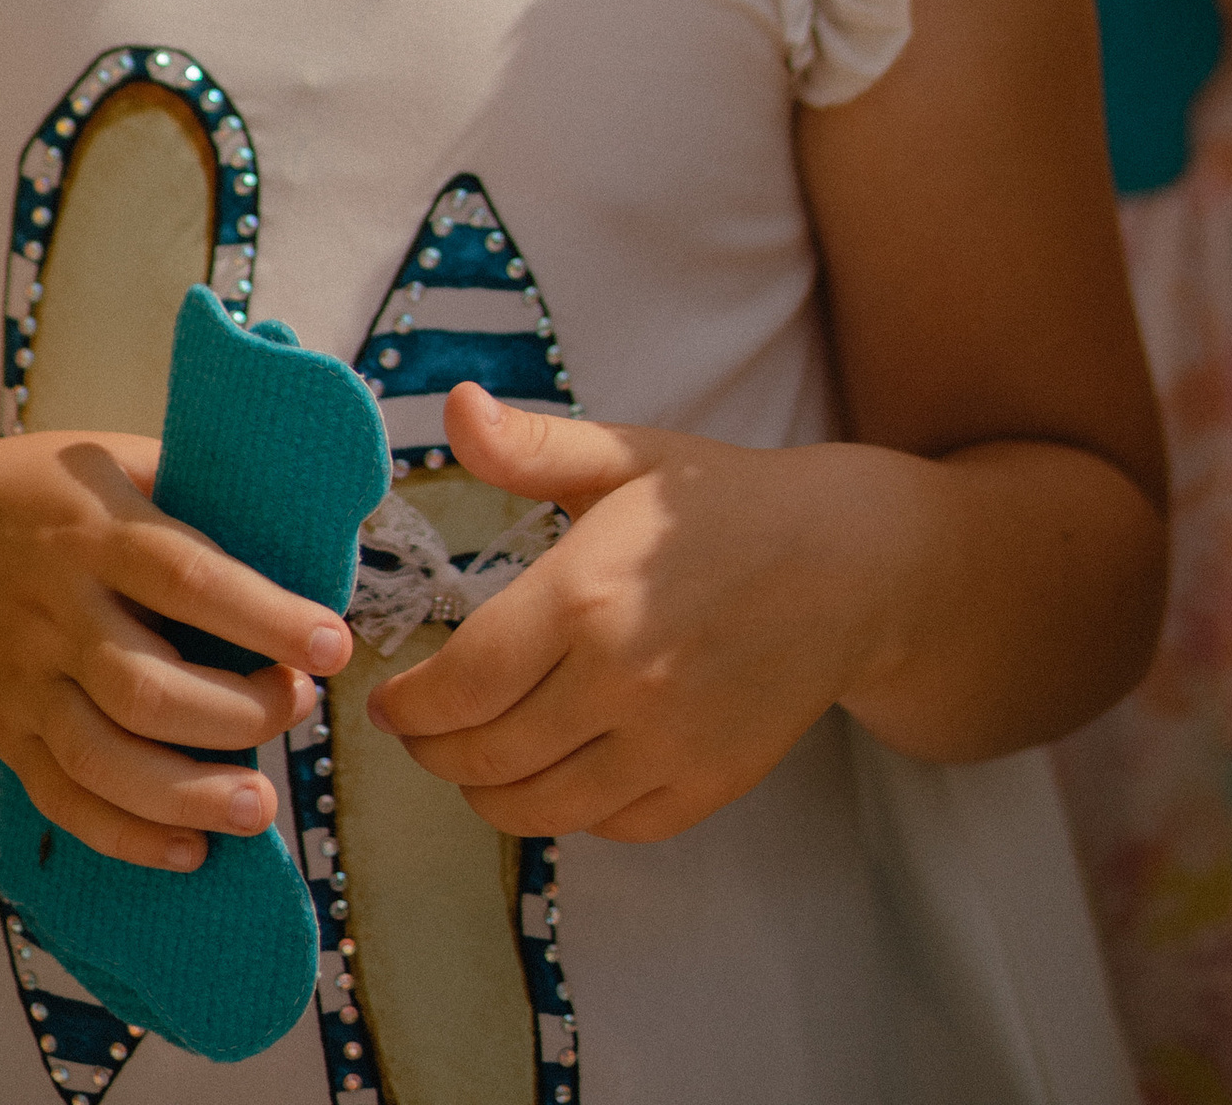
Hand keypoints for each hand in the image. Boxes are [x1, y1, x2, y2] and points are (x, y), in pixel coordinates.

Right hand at [0, 431, 352, 872]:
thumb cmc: (36, 491)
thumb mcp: (108, 456)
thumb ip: (190, 488)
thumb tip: (300, 527)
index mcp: (91, 529)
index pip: (186, 578)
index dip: (265, 617)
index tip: (334, 644)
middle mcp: (53, 609)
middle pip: (146, 685)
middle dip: (237, 712)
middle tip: (299, 708)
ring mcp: (23, 680)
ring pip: (102, 757)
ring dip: (187, 793)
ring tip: (258, 805)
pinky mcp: (5, 732)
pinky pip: (62, 799)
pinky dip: (125, 835)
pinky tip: (189, 850)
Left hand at [365, 386, 918, 843]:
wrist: (845, 564)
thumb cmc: (720, 503)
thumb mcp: (624, 457)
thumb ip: (530, 445)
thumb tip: (456, 404)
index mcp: (583, 595)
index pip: (460, 684)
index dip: (407, 706)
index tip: (386, 700)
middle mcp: (620, 681)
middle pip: (483, 756)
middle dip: (431, 752)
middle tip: (416, 732)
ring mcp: (666, 744)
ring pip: (536, 807)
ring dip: (484, 792)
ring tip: (469, 760)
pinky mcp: (706, 786)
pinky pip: (607, 826)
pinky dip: (564, 810)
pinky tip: (552, 770)